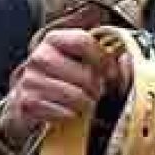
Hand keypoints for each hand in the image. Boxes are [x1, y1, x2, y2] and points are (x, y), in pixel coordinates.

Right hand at [0, 29, 113, 150]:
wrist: (28, 103)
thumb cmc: (62, 79)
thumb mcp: (79, 61)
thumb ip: (104, 56)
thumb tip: (128, 59)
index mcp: (54, 39)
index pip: (84, 41)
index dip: (104, 59)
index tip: (112, 74)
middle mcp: (39, 56)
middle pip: (85, 74)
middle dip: (97, 88)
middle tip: (96, 93)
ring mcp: (29, 79)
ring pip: (75, 96)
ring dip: (86, 104)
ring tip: (83, 102)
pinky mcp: (26, 102)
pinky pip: (62, 111)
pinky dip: (71, 115)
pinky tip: (68, 111)